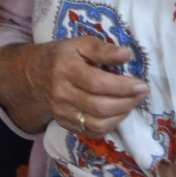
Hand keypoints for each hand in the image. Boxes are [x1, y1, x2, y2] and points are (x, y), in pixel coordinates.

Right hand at [28, 37, 146, 135]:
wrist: (33, 75)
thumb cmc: (63, 56)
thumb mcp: (80, 44)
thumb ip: (103, 49)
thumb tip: (127, 54)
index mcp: (65, 68)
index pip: (96, 82)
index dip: (122, 86)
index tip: (142, 85)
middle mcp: (61, 93)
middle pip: (99, 106)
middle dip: (127, 102)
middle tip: (141, 94)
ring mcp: (62, 111)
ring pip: (97, 123)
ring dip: (121, 115)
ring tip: (131, 103)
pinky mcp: (65, 123)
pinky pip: (92, 132)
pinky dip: (110, 125)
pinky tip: (117, 113)